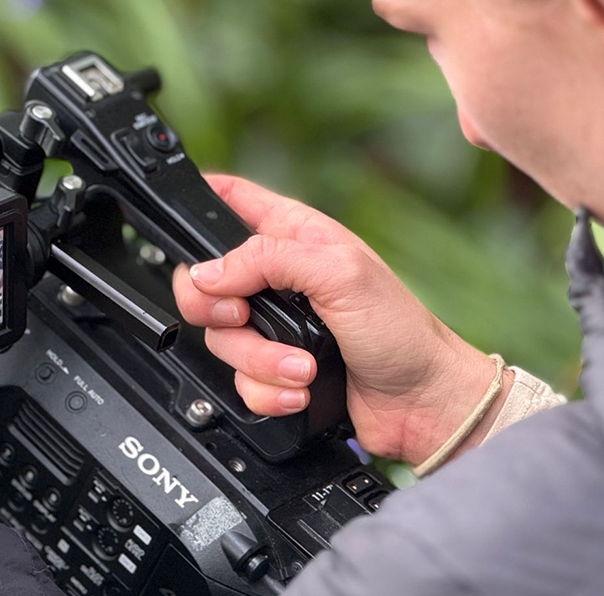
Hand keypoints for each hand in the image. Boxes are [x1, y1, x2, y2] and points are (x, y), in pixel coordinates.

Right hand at [172, 175, 512, 464]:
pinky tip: (301, 387)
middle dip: (219, 309)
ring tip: (301, 365)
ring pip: (222, 340)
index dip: (201, 202)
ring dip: (260, 360)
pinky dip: (269, 390)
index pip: (231, 200)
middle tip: (244, 316)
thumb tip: (209, 272)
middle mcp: (279, 279)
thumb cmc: (401, 331)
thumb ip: (267, 260)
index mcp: (295, 235)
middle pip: (206, 283)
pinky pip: (241, 382)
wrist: (421, 404)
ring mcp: (276, 327)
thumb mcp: (338, 274)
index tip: (182, 222)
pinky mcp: (277, 370)